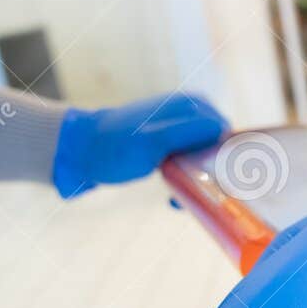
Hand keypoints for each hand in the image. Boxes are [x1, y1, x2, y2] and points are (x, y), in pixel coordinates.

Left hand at [53, 93, 227, 197]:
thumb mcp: (153, 141)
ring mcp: (178, 129)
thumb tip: (223, 128)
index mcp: (191, 106)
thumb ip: (189, 132)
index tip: (216, 183)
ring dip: (198, 182)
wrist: (77, 153)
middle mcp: (189, 114)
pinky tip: (174, 198)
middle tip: (199, 196)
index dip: (227, 158)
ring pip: (205, 159)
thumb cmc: (113, 148)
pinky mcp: (168, 144)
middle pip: (219, 147)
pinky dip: (186, 181)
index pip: (228, 132)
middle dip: (213, 175)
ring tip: (179, 201)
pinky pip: (189, 164)